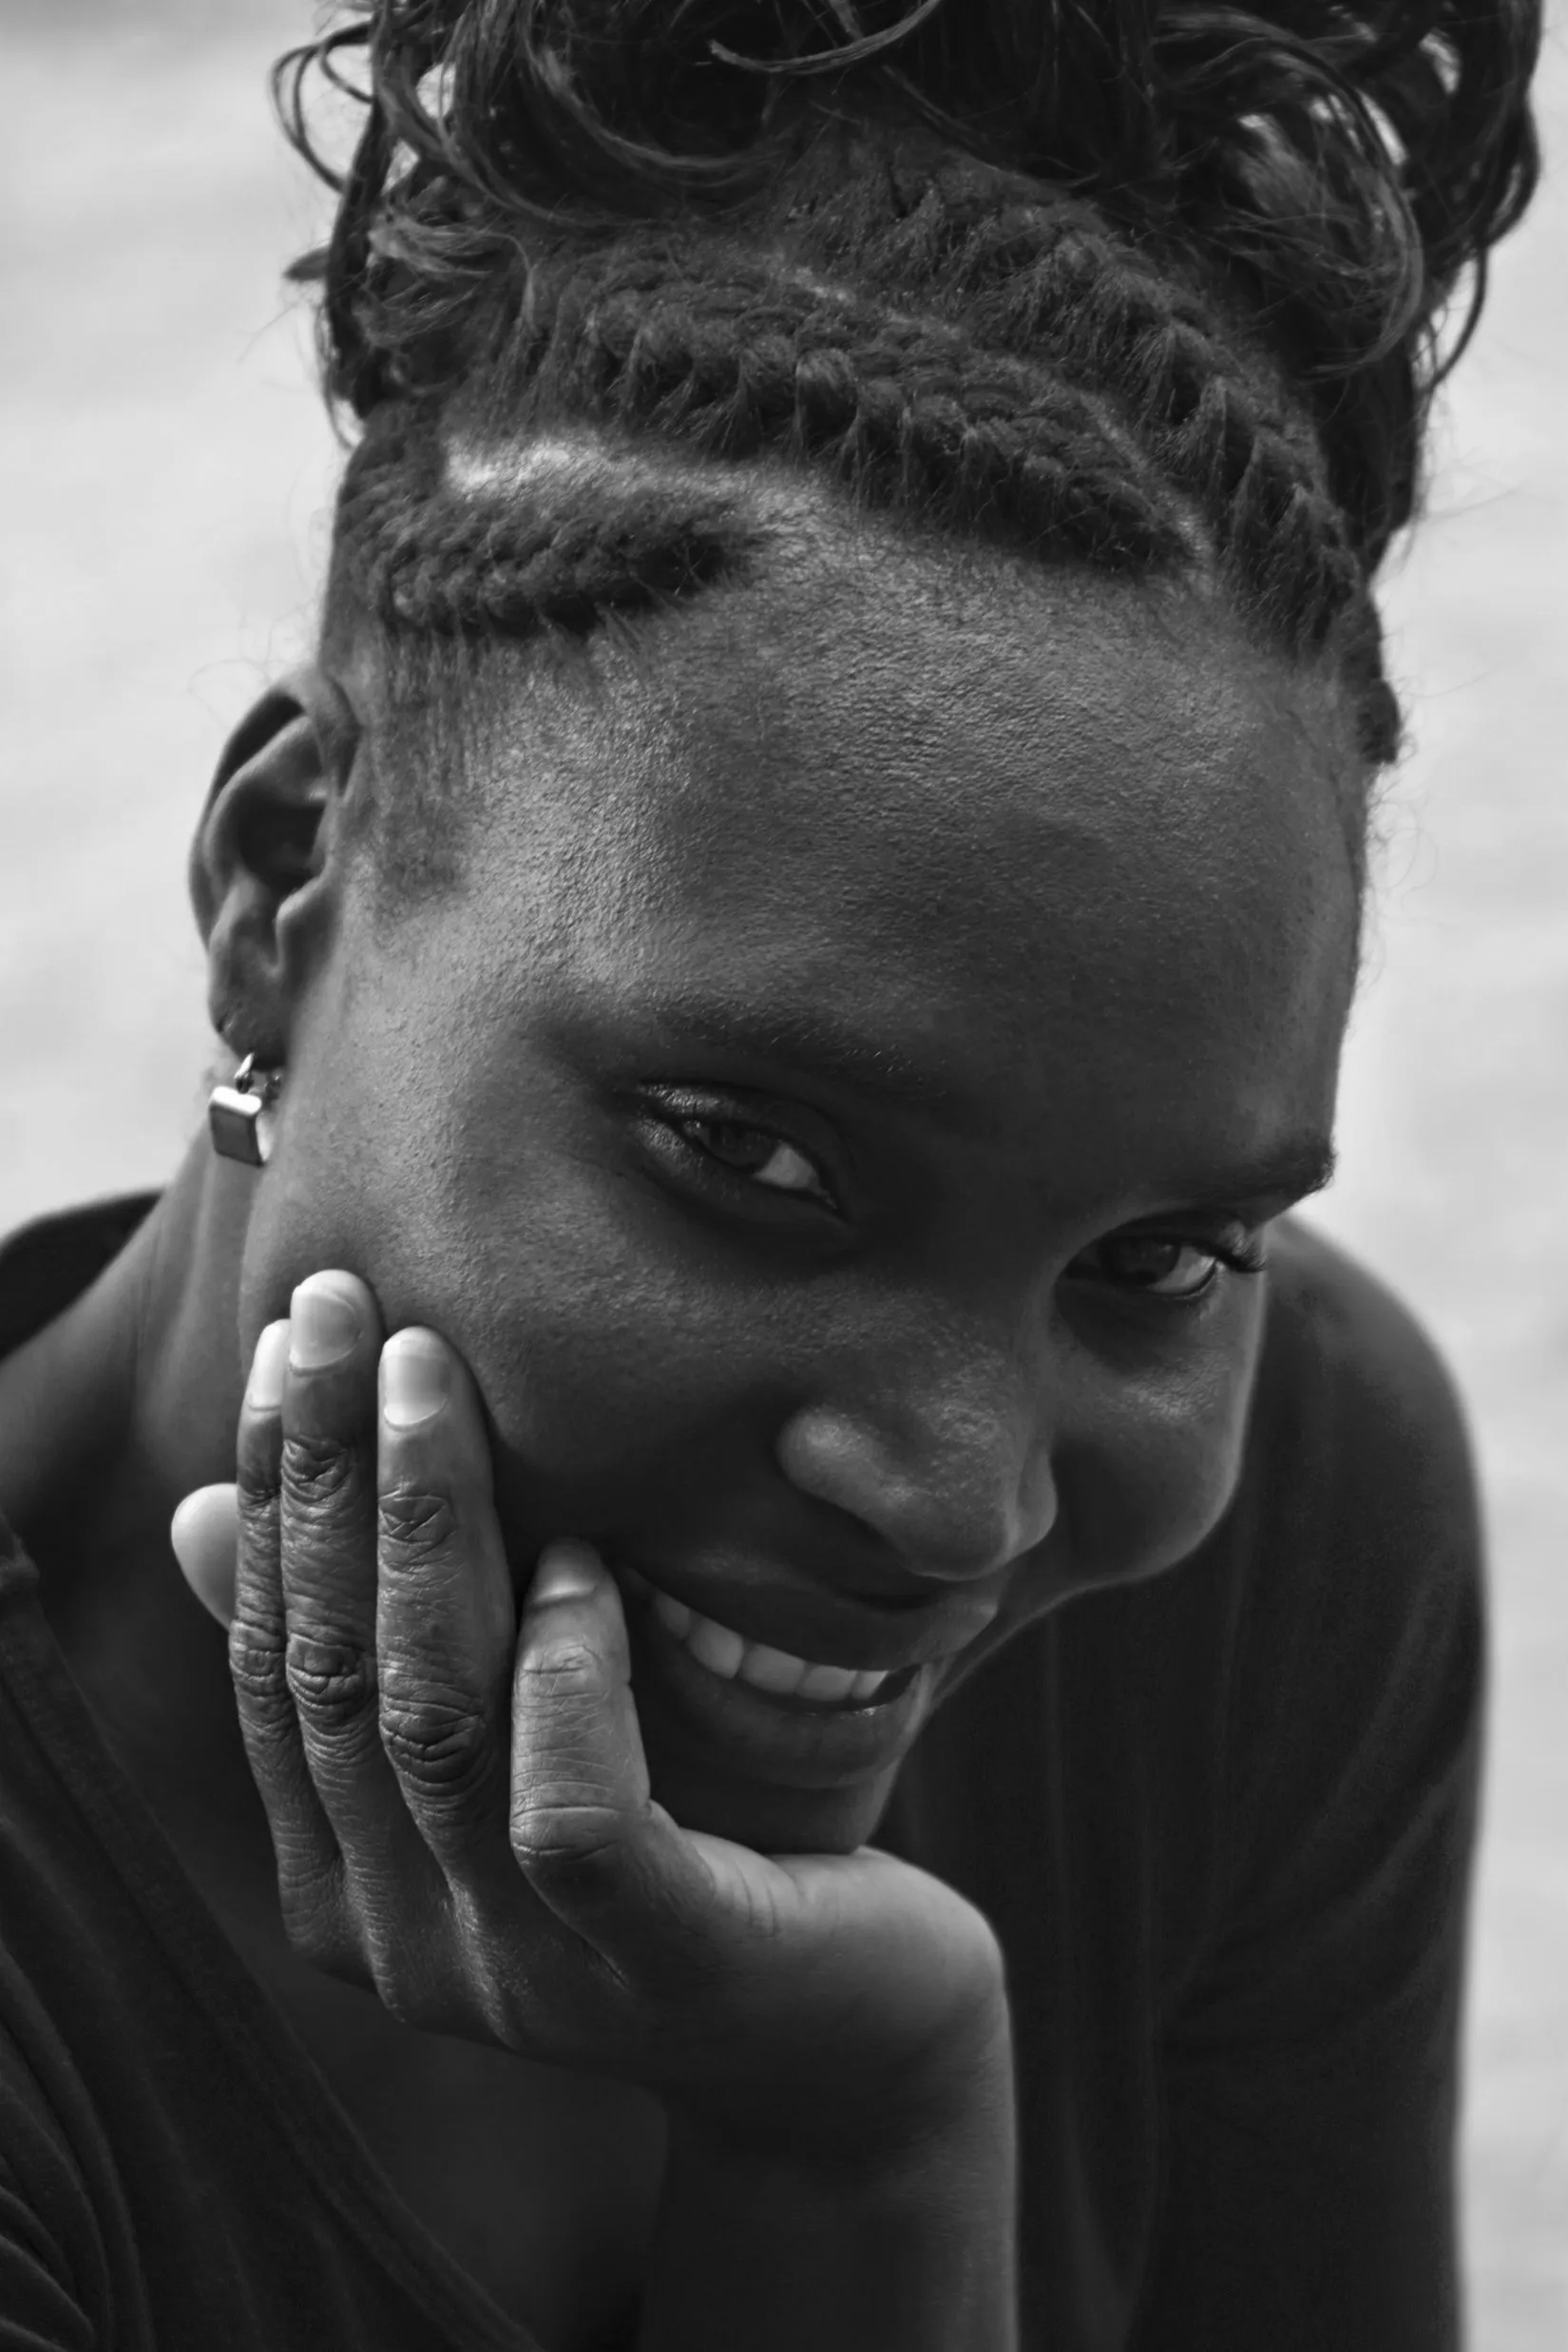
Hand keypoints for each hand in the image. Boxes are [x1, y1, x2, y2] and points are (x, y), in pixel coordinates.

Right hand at [170, 1270, 1009, 2163]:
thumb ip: (386, 1653)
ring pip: (434, 1731)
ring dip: (425, 1535)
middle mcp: (410, 1944)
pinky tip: (582, 1562)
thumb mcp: (517, 1742)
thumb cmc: (688, 1849)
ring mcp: (527, 1973)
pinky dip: (565, 1678)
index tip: (297, 1342)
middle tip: (344, 1308)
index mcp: (348, 1887)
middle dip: (330, 1477)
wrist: (859, 2036)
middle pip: (338, 1679)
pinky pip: (576, 1819)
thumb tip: (203, 1515)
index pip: (281, 1668)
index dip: (279, 1498)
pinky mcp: (662, 1970)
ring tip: (437, 1380)